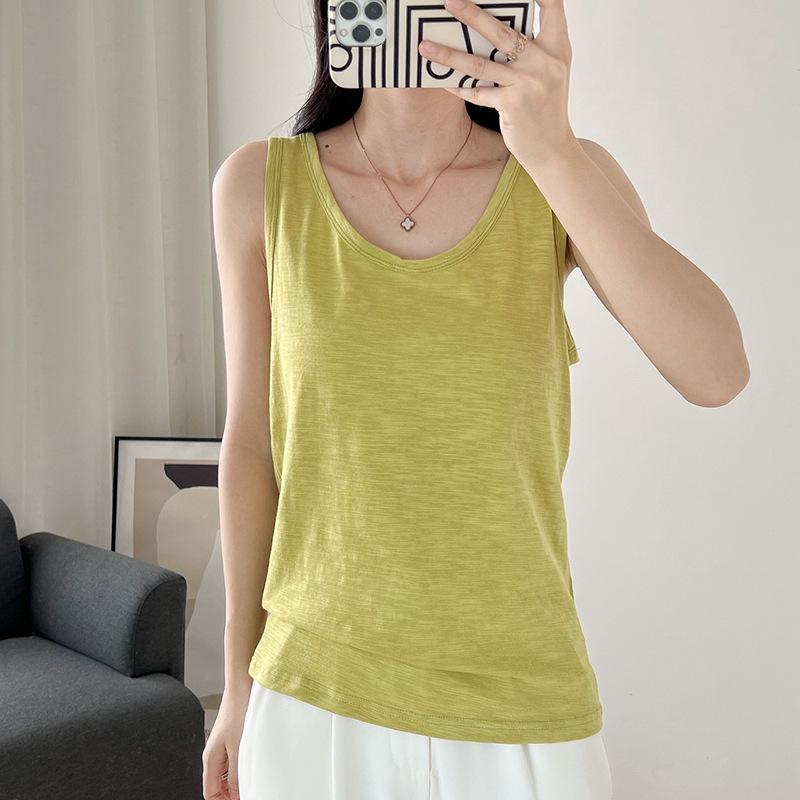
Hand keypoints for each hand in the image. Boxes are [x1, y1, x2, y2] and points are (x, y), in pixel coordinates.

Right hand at [202, 685, 250, 799]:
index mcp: (210, 760)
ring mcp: (223, 747)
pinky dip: (240, 769)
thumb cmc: (237, 712)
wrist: (241, 688)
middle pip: (218, 785)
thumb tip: (237, 794)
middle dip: (229, 794)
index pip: (210, 792)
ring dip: (236, 782)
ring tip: (251, 784)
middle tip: (247, 794)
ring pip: (226, 774)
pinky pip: (233, 762)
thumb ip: (236, 774)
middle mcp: (214, 755)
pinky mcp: (232, 740)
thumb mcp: (238, 748)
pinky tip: (251, 768)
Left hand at [418, 0, 577, 165]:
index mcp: (557, 48)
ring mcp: (527, 84)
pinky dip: (458, 86)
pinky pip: (476, 92)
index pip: (552, 6)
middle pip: (502, 31)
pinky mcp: (511, 105)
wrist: (552, 148)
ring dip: (449, 54)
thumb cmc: (547, 108)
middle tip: (449, 3)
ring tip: (425, 46)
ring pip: (480, 63)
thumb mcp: (550, 72)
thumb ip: (534, 48)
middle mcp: (544, 62)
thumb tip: (496, 29)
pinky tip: (441, 81)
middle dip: (472, 14)